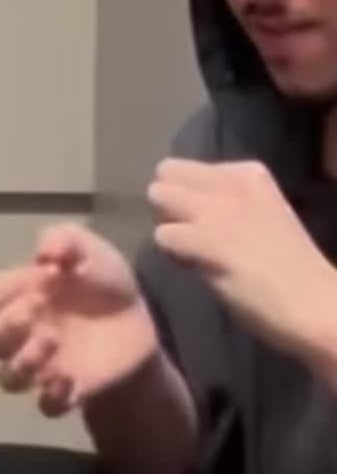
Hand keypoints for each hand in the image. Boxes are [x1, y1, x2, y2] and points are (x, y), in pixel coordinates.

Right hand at [0, 223, 159, 416]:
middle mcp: (23, 332)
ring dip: (21, 365)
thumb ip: (64, 240)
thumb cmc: (103, 279)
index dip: (8, 292)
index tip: (41, 282)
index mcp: (23, 294)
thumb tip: (43, 255)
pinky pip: (45, 406)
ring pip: (7, 378)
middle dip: (0, 332)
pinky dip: (52, 397)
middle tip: (31, 317)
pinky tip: (70, 380)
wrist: (138, 321)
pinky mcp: (66, 392)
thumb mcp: (89, 248)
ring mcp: (42, 365)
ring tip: (52, 344)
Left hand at [148, 157, 336, 360]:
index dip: (189, 197)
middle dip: (169, 204)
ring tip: (190, 252)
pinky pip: (163, 235)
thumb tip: (184, 208)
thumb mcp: (261, 214)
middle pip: (166, 173)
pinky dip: (172, 253)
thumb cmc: (290, 268)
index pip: (188, 168)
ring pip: (158, 196)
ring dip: (167, 225)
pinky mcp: (208, 241)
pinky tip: (195, 269)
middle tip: (188, 234)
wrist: (316, 305)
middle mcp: (230, 181)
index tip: (208, 225)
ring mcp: (218, 209)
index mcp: (248, 172)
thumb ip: (226, 202)